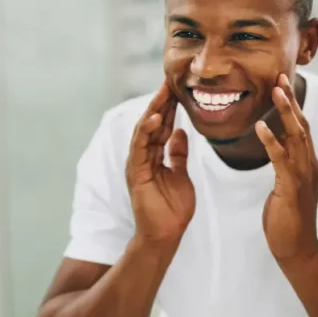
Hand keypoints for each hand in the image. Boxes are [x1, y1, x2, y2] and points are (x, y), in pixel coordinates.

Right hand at [126, 83, 194, 243]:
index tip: (177, 88)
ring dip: (154, 111)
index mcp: (154, 156)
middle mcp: (143, 157)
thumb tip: (181, 132)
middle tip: (170, 81)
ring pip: (144, 131)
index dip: (169, 107)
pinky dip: (146, 131)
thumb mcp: (181, 175)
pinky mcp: (135, 172)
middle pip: (152, 124)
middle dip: (161, 103)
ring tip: (163, 92)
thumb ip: (178, 154)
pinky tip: (155, 117)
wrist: (166, 235)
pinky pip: (140, 147)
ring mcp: (137, 164)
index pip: (162, 126)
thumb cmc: (172, 210)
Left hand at [255, 74, 317, 265]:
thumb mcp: (286, 187)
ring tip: (275, 92)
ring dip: (285, 113)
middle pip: (302, 126)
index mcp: (308, 165)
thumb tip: (278, 146)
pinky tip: (261, 127)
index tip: (281, 85)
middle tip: (280, 77)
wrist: (296, 250)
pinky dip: (272, 142)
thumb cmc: (287, 220)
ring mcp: (304, 177)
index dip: (292, 106)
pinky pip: (281, 160)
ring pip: (296, 137)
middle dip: (291, 101)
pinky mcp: (292, 190)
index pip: (301, 128)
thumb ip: (285, 166)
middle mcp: (310, 167)